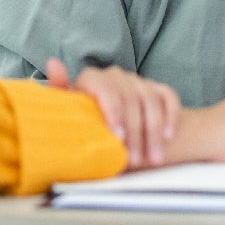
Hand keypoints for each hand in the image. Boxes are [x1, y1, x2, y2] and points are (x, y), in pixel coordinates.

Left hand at [46, 58, 180, 168]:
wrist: (113, 129)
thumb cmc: (87, 125)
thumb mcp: (72, 115)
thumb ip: (62, 93)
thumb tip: (53, 63)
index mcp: (92, 79)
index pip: (105, 88)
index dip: (113, 112)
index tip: (118, 138)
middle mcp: (115, 75)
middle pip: (129, 98)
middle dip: (134, 132)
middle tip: (135, 160)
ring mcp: (138, 81)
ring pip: (150, 101)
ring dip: (154, 132)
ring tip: (153, 159)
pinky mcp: (157, 89)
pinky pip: (168, 97)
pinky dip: (170, 116)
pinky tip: (170, 136)